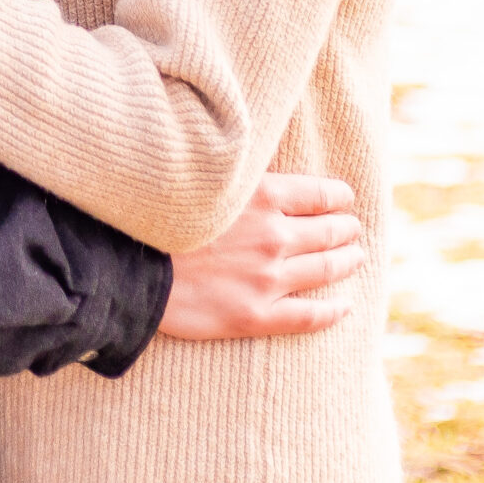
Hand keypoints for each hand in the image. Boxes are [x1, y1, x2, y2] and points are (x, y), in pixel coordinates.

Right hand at [156, 173, 365, 339]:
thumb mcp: (203, 179)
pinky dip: (333, 311)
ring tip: (355, 257)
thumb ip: (239, 176)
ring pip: (325, 270)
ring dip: (346, 261)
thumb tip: (259, 166)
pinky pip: (309, 316)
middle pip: (329, 231)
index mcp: (262, 197)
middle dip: (346, 228)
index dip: (338, 197)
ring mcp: (268, 279)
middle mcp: (273, 237)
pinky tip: (344, 307)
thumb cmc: (158, 216)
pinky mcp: (256, 315)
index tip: (345, 198)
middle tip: (353, 228)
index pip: (320, 194)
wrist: (127, 268)